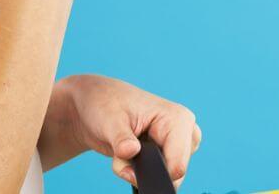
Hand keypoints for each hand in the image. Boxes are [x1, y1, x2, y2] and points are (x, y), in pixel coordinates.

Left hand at [55, 74, 201, 188]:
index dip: (153, 173)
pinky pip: (157, 173)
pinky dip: (137, 170)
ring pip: (163, 175)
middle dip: (144, 170)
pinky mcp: (168, 151)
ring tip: (122, 149)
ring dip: (138, 169)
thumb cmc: (103, 103)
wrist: (94, 103)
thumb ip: (121, 139)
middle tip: (121, 152)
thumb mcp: (108, 120)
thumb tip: (130, 152)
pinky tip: (126, 154)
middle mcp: (184, 131)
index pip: (178, 164)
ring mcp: (177, 143)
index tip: (129, 164)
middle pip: (172, 173)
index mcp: (178, 118)